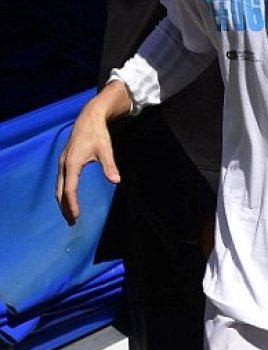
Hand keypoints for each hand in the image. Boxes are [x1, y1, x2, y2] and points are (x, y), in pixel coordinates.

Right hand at [55, 81, 128, 224]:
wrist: (89, 118)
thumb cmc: (97, 134)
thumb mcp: (105, 149)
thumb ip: (110, 165)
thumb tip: (116, 180)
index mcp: (72, 164)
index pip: (69, 189)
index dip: (72, 203)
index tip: (76, 215)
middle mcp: (63, 164)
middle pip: (60, 190)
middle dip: (64, 207)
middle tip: (71, 221)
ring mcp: (62, 162)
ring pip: (59, 186)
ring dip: (62, 201)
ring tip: (69, 214)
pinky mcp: (65, 160)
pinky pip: (61, 180)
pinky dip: (63, 192)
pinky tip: (68, 198)